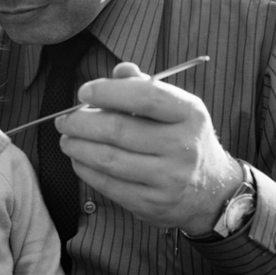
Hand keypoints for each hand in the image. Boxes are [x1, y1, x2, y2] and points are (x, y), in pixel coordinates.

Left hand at [55, 62, 242, 233]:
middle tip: (64, 120)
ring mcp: (168, 178)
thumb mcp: (176, 108)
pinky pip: (108, 184)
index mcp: (190, 114)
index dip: (108, 92)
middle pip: (118, 130)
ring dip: (78, 147)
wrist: (211, 191)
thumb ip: (145, 87)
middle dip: (81, 123)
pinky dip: (85, 169)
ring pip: (108, 159)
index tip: (83, 92)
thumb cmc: (182, 139)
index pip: (145, 97)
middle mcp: (183, 146)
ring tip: (66, 139)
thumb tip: (119, 71)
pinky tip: (78, 159)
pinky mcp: (152, 203)